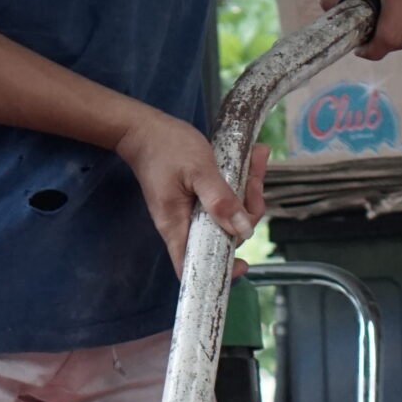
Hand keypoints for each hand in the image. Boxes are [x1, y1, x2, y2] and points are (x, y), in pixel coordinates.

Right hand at [114, 110, 268, 276]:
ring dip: (248, 191)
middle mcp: (184, 225)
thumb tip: (242, 231)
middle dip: (247, 211)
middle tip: (255, 178)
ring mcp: (191, 212)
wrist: (144, 129)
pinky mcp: (198, 198)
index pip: (193, 267)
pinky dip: (240, 182)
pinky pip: (224, 199)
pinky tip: (251, 159)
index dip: (218, 272)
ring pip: (228, 215)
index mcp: (177, 226)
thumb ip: (220, 201)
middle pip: (223, 236)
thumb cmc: (167, 148)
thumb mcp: (199, 170)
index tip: (244, 264)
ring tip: (257, 158)